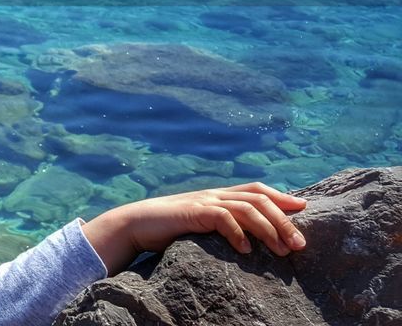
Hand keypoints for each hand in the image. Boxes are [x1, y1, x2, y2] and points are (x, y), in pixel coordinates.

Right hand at [82, 181, 306, 275]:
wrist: (136, 224)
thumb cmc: (169, 229)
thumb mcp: (201, 225)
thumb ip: (221, 225)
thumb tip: (247, 240)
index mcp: (218, 195)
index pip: (256, 189)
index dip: (281, 196)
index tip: (303, 208)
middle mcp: (215, 194)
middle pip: (259, 198)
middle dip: (284, 220)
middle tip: (300, 244)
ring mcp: (204, 201)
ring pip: (247, 207)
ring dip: (269, 229)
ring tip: (282, 250)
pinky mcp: (193, 211)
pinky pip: (223, 217)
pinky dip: (238, 233)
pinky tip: (246, 250)